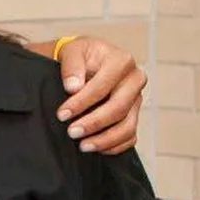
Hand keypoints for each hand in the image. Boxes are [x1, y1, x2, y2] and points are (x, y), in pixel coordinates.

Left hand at [52, 38, 144, 154]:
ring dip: (104, 140)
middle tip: (71, 132)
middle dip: (93, 123)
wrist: (87, 63)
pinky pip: (130, 137)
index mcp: (122, 61)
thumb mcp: (72, 51)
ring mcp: (136, 100)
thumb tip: (73, 86)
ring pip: (128, 126)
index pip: (104, 85)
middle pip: (119, 108)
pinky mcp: (134, 115)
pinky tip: (95, 147)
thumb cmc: (81, 56)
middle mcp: (134, 80)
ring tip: (82, 146)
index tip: (62, 114)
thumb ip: (72, 65)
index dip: (82, 102)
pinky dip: (113, 146)